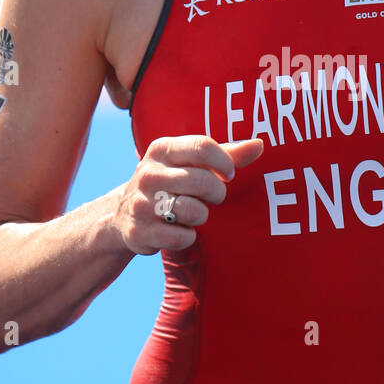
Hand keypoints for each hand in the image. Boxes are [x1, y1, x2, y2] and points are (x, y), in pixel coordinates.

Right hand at [113, 134, 263, 254]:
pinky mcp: (139, 232)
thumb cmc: (171, 182)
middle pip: (202, 181)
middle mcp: (148, 174)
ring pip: (192, 211)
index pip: (203, 147)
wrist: (123, 214)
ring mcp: (141, 203)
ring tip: (193, 213)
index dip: (224, 163)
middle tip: (212, 198)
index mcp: (162, 149)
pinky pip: (180, 237)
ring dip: (201, 216)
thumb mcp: (191, 163)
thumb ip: (226, 154)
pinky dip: (187, 237)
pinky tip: (179, 230)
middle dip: (216, 193)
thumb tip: (259, 145)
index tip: (229, 175)